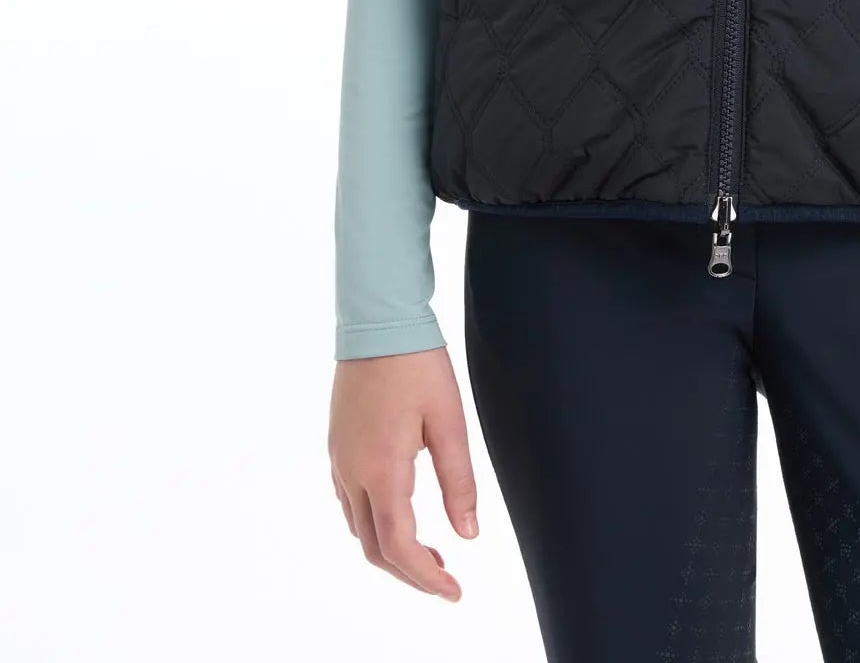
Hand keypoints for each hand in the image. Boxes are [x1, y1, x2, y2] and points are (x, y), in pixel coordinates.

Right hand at [329, 346, 479, 600]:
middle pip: (374, 548)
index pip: (399, 547)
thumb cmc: (418, 365)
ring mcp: (340, 459)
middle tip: (446, 578)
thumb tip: (467, 534)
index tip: (453, 592)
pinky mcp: (338, 446)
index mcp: (383, 470)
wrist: (378, 321)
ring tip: (430, 550)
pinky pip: (350, 503)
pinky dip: (375, 524)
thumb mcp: (448, 421)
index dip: (426, 578)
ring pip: (358, 528)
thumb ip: (458, 482)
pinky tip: (402, 514)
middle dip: (408, 572)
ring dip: (390, 550)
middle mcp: (352, 472)